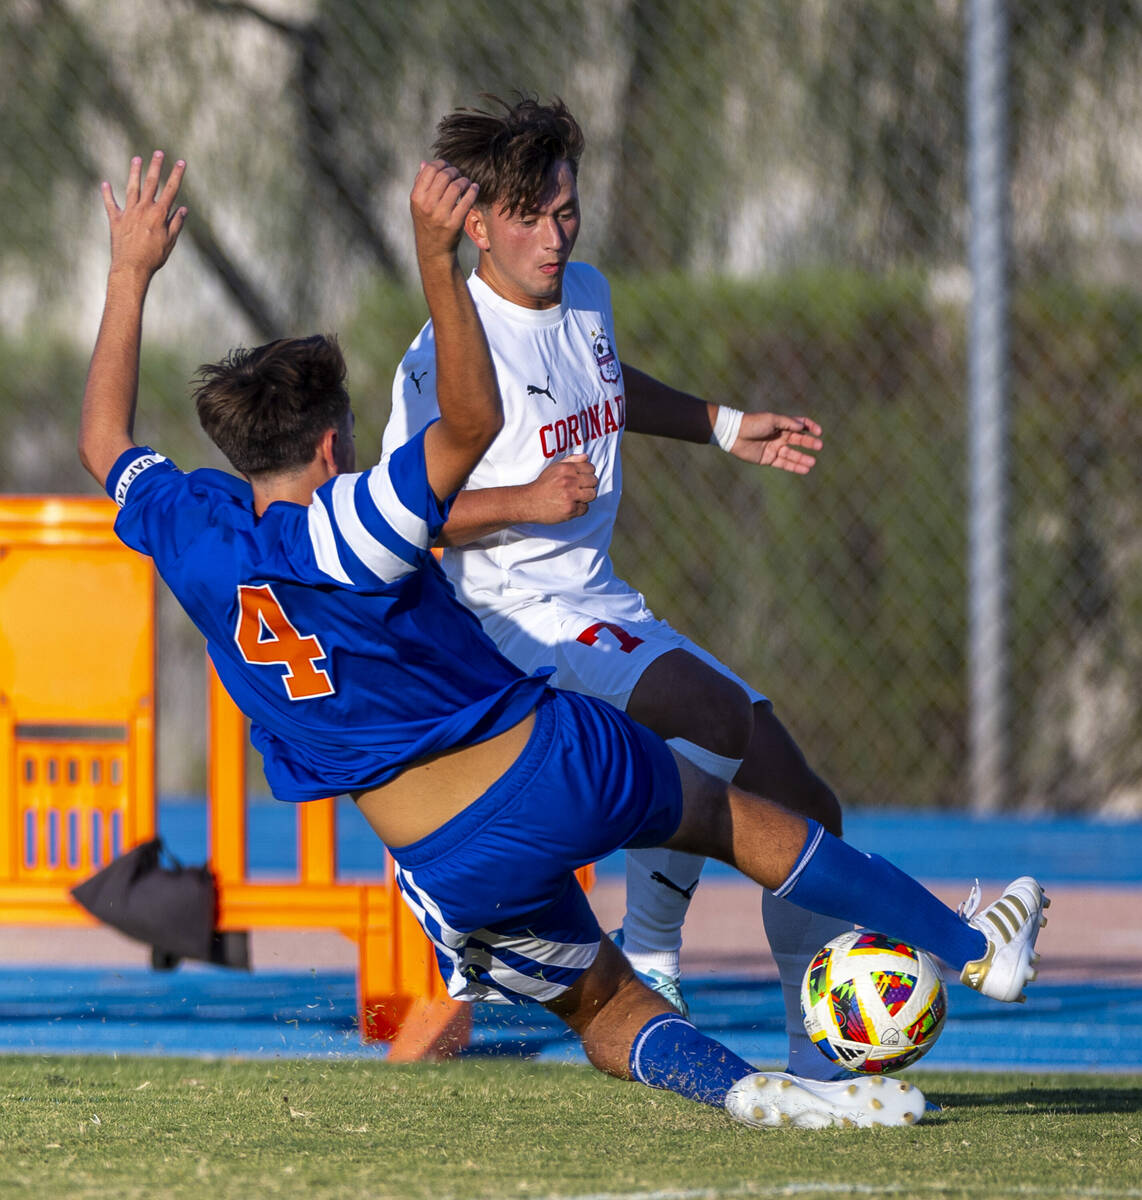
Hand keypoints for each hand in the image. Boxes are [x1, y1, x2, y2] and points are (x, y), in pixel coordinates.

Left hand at [102, 151, 187, 277]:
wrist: (131, 267)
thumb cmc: (154, 257)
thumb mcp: (170, 242)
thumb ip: (176, 224)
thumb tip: (183, 209)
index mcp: (159, 214)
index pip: (170, 190)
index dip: (176, 175)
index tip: (181, 162)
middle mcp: (143, 209)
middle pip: (151, 183)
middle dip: (156, 167)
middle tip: (158, 153)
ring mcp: (128, 212)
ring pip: (132, 187)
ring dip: (134, 172)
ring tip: (137, 159)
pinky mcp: (116, 220)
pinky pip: (110, 203)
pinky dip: (107, 194)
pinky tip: (105, 184)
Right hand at [410, 159, 478, 264]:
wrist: (434, 250)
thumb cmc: (427, 222)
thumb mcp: (419, 204)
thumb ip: (421, 184)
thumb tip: (424, 163)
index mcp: (416, 197)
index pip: (430, 170)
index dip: (441, 163)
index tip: (448, 166)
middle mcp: (427, 206)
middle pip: (444, 176)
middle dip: (454, 171)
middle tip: (458, 174)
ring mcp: (440, 215)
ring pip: (456, 186)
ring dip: (464, 181)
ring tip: (466, 182)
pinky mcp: (454, 223)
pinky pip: (467, 201)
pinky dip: (473, 191)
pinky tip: (474, 188)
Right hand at [521, 454, 597, 522]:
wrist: (528, 502)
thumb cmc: (543, 485)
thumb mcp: (554, 468)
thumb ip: (571, 460)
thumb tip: (586, 457)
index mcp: (566, 468)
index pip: (591, 468)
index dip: (588, 474)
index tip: (582, 479)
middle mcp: (569, 481)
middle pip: (594, 481)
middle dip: (588, 485)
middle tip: (579, 489)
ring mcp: (570, 496)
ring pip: (592, 495)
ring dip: (586, 497)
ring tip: (576, 497)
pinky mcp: (570, 510)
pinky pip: (585, 508)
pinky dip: (579, 509)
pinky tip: (570, 506)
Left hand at [730, 412, 822, 474]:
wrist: (734, 434)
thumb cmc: (753, 424)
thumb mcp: (772, 420)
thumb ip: (788, 423)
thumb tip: (803, 427)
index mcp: (782, 425)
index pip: (801, 425)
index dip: (811, 427)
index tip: (819, 432)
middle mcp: (780, 436)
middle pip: (799, 440)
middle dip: (809, 444)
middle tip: (819, 446)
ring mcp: (775, 448)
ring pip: (792, 454)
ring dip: (803, 458)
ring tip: (812, 463)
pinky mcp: (768, 459)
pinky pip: (784, 463)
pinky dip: (794, 467)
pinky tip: (804, 469)